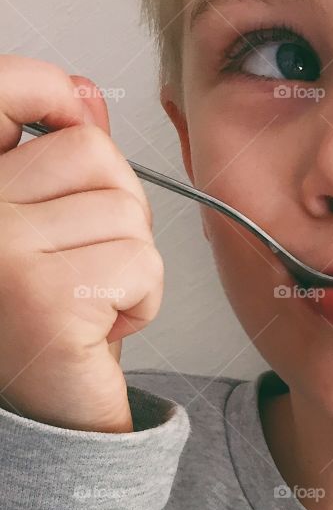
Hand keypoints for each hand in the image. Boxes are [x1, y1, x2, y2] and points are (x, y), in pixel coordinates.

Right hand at [0, 56, 163, 430]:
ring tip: (93, 302)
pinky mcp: (50, 295)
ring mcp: (2, 250)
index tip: (72, 113)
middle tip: (91, 264)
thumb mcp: (51, 230)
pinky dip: (143, 300)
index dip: (48, 90)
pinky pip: (140, 262)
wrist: (49, 421)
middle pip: (93, 153)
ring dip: (133, 265)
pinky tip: (102, 328)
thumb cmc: (49, 324)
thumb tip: (83, 94)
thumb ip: (60, 161)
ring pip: (127, 214)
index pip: (3, 89)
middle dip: (119, 210)